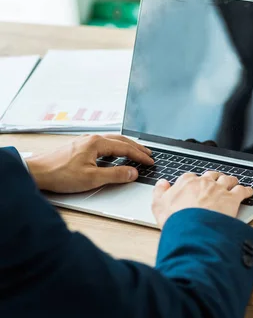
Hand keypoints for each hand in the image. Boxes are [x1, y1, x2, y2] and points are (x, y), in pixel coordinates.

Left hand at [26, 134, 153, 192]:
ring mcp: (85, 141)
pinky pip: (103, 144)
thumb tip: (133, 172)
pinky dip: (115, 148)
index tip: (150, 161)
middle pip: (121, 141)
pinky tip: (114, 154)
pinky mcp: (79, 147)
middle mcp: (92, 138)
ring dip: (126, 146)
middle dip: (136, 148)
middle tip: (148, 154)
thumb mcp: (91, 178)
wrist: (37, 172)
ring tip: (135, 152)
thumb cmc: (60, 174)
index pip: (125, 148)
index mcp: (97, 143)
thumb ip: (115, 175)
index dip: (140, 155)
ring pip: (112, 141)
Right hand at [152, 171, 252, 227]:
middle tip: (216, 181)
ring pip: (228, 180)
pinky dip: (246, 190)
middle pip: (212, 175)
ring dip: (231, 180)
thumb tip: (162, 184)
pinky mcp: (232, 198)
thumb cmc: (176, 219)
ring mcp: (219, 189)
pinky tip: (249, 192)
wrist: (193, 228)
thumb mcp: (158, 205)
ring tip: (233, 182)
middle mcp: (204, 182)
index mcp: (187, 182)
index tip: (196, 185)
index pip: (191, 177)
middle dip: (214, 177)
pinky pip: (242, 191)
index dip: (194, 181)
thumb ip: (160, 192)